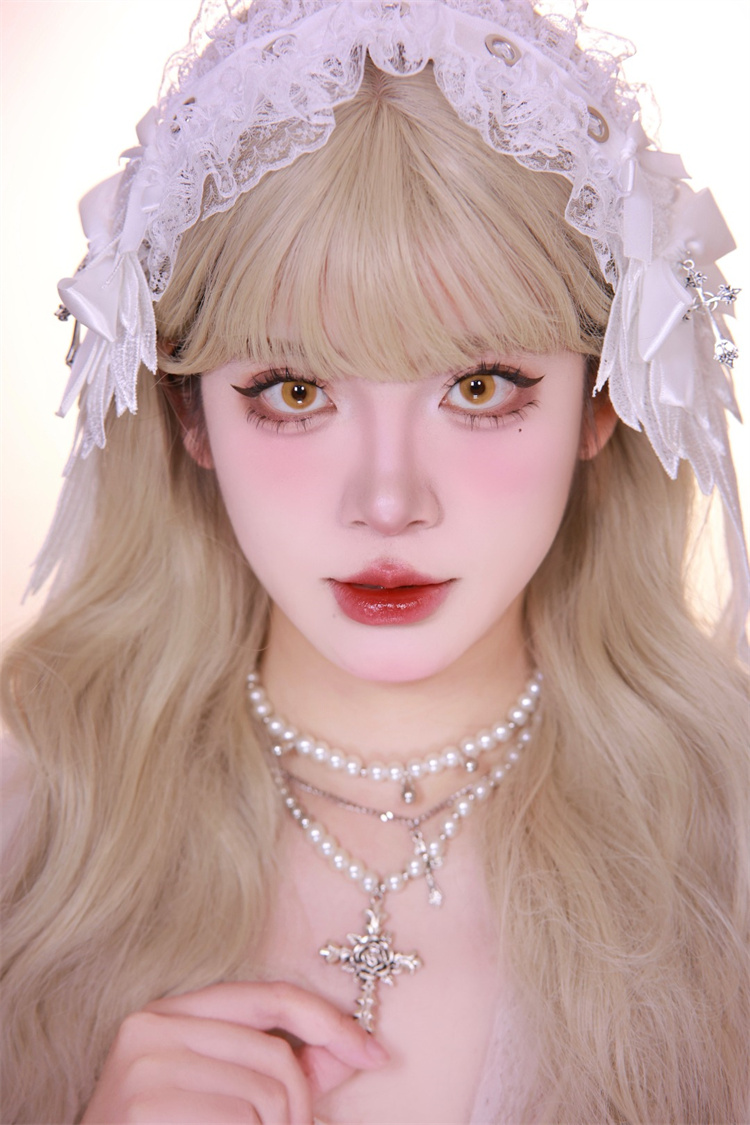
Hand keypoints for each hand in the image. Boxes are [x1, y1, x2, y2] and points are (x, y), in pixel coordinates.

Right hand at [81, 980, 387, 1123]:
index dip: (330, 1022)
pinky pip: (242, 1123)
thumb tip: (351, 1050)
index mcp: (168, 1012)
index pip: (269, 996)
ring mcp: (144, 1065)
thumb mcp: (222, 1094)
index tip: (374, 1053)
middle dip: (298, 1108)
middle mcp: (151, 1025)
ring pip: (265, 1096)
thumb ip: (280, 1068)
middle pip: (276, 1055)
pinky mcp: (145, 1102)